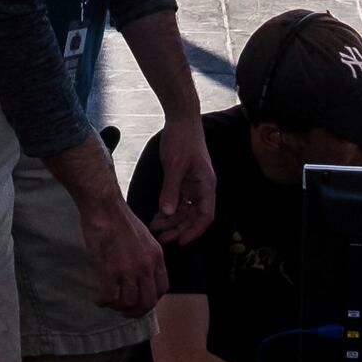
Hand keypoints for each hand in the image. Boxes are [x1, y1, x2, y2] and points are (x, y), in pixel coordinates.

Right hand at [81, 193, 169, 317]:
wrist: (105, 207)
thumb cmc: (119, 217)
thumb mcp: (143, 237)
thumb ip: (145, 256)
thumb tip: (138, 272)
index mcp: (156, 257)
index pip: (162, 289)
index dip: (151, 300)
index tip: (140, 301)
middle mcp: (146, 266)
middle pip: (147, 302)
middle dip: (136, 311)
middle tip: (125, 311)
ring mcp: (128, 269)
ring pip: (128, 302)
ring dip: (118, 307)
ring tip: (109, 303)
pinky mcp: (109, 270)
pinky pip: (109, 296)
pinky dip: (103, 301)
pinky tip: (98, 299)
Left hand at [148, 117, 216, 245]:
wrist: (181, 119)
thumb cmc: (182, 139)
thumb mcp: (175, 165)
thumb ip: (171, 189)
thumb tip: (167, 213)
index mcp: (206, 185)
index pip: (205, 216)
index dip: (194, 231)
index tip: (181, 242)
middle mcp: (202, 188)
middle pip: (193, 216)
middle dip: (179, 229)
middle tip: (162, 239)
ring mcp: (192, 185)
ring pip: (184, 210)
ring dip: (171, 221)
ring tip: (155, 229)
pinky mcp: (183, 180)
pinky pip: (177, 201)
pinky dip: (168, 210)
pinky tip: (156, 217)